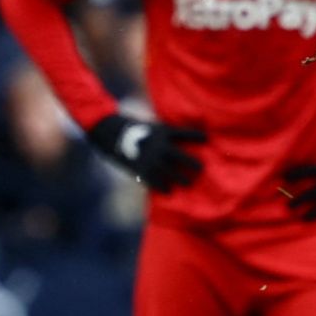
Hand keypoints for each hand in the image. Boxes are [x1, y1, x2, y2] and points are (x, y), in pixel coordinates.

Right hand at [85, 114, 206, 190]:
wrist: (109, 132)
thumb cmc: (127, 126)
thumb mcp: (147, 124)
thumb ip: (159, 131)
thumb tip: (169, 138)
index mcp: (162, 132)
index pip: (184, 133)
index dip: (197, 136)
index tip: (207, 139)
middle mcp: (160, 146)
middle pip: (181, 156)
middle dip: (192, 163)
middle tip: (201, 169)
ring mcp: (151, 158)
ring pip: (170, 171)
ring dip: (181, 178)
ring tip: (188, 183)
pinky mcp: (141, 168)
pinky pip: (155, 180)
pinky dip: (162, 186)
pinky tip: (168, 191)